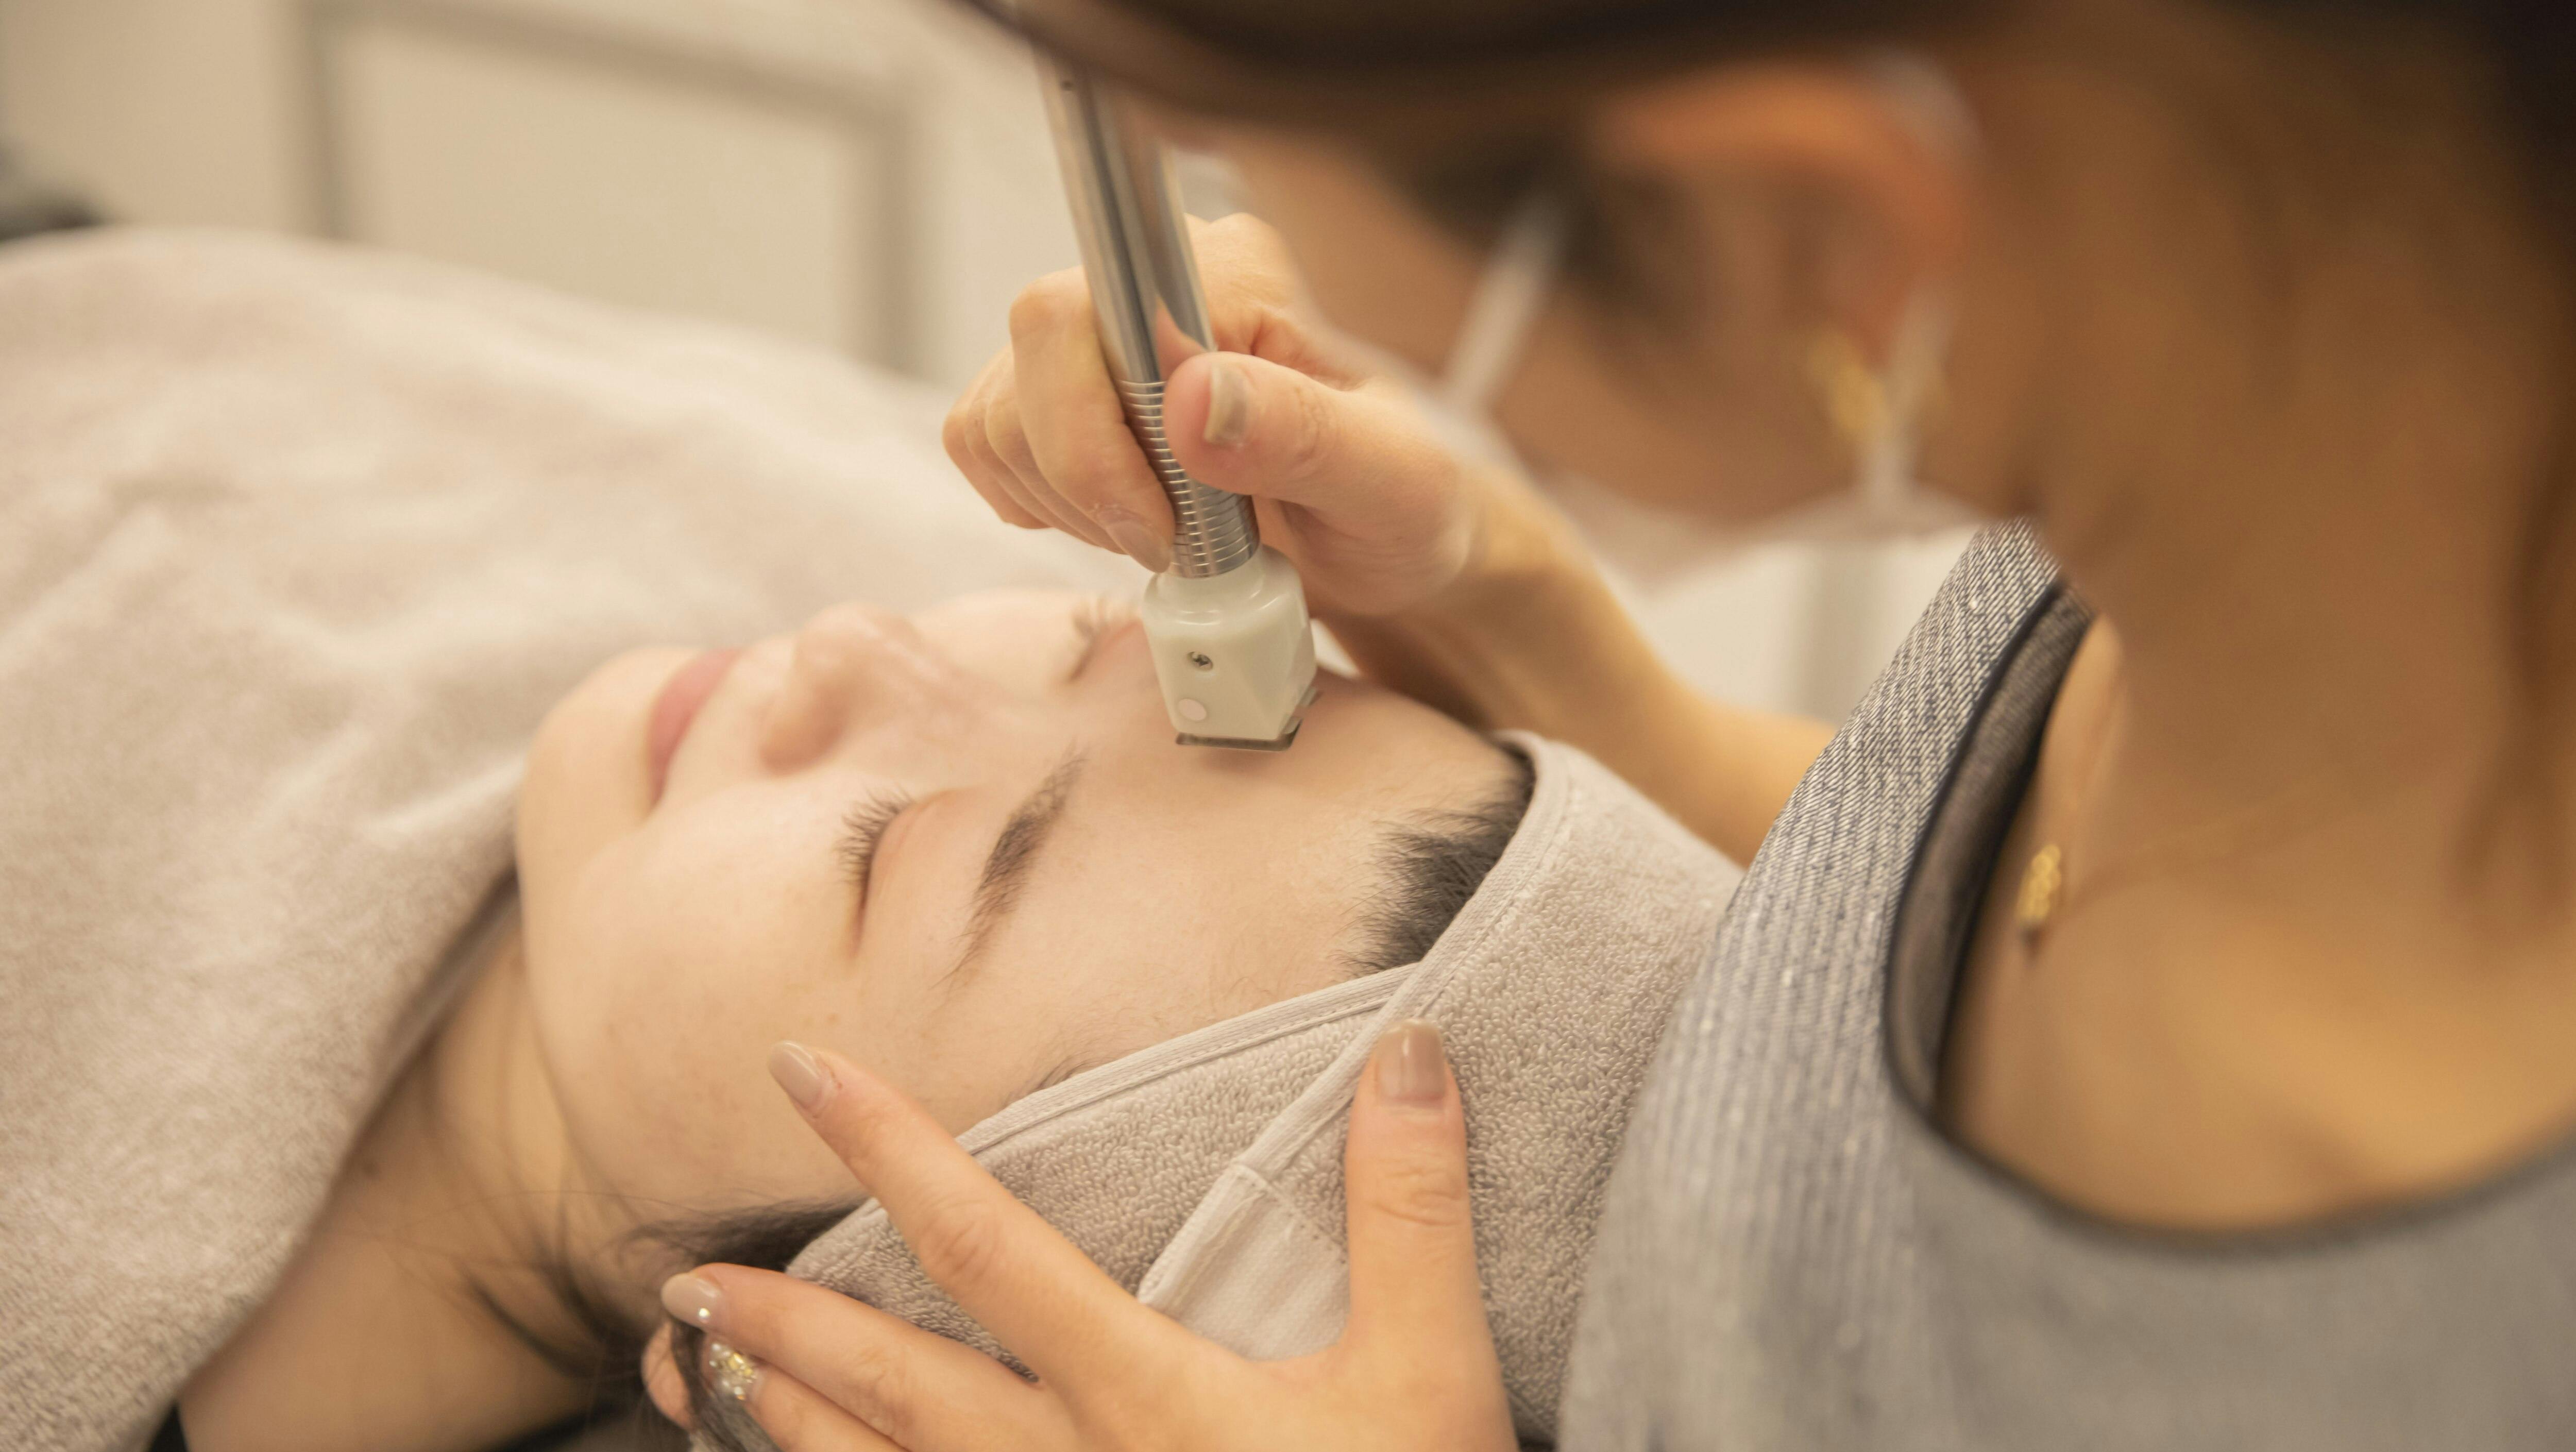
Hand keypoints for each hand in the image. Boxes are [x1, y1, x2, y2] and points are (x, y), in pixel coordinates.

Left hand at [643, 1023, 1515, 1451]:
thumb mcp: (1434, 1374)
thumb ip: (1411, 1212)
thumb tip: (1408, 1052)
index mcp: (1141, 1395)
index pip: (987, 1247)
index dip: (891, 1150)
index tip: (803, 1069)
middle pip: (889, 1384)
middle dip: (780, 1326)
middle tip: (686, 1279)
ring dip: (782, 1425)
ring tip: (701, 1379)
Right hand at [945, 213, 1526, 617]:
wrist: (1392, 543)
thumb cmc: (1407, 510)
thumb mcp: (1393, 486)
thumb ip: (1303, 435)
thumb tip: (1191, 398)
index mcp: (1244, 278)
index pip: (1089, 308)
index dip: (1094, 429)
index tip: (1169, 519)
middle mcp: (1164, 283)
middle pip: (1031, 349)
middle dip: (1085, 477)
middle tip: (1175, 544)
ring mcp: (1109, 334)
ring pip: (997, 408)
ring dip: (1069, 500)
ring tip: (1167, 535)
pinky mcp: (1072, 390)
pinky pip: (988, 440)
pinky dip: (1043, 501)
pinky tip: (1129, 519)